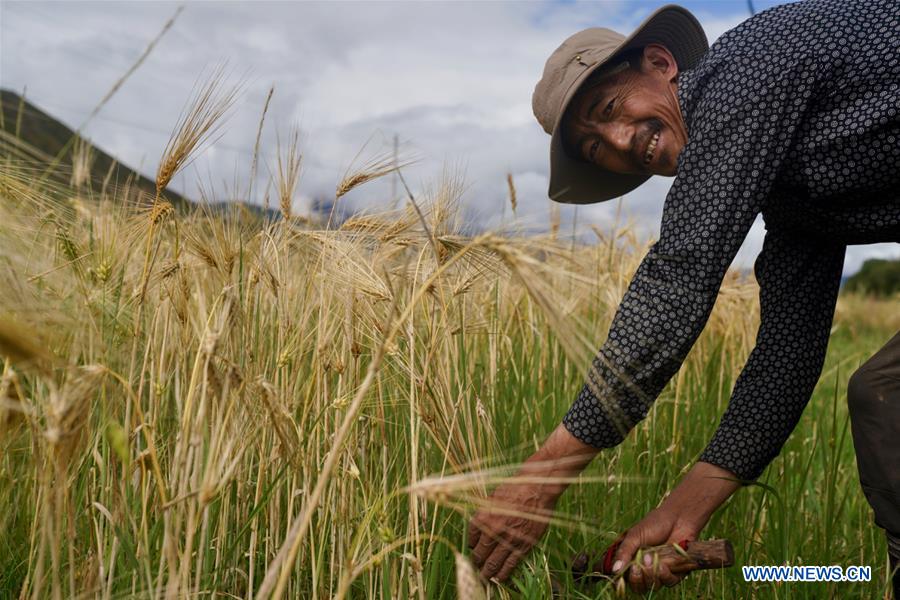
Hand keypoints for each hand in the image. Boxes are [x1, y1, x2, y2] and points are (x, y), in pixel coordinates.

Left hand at [467, 476, 558, 581]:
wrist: (536, 489)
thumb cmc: (514, 488)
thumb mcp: (492, 497)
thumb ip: (483, 513)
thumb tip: (478, 525)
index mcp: (482, 518)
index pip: (471, 539)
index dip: (471, 546)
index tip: (473, 548)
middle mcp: (492, 531)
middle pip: (479, 554)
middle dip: (476, 562)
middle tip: (475, 567)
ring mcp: (508, 540)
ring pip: (493, 563)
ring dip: (487, 572)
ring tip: (484, 578)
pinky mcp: (523, 545)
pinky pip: (510, 564)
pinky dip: (503, 573)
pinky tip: (499, 578)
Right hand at [611, 461, 740, 593]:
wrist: (679, 519)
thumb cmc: (654, 524)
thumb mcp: (634, 536)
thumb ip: (624, 552)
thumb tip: (614, 570)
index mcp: (632, 560)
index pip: (623, 578)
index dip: (621, 581)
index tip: (621, 575)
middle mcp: (645, 569)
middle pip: (637, 587)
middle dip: (636, 579)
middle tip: (637, 567)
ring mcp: (659, 572)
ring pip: (652, 586)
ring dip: (650, 575)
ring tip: (650, 558)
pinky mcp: (675, 573)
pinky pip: (668, 583)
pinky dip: (664, 575)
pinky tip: (663, 564)